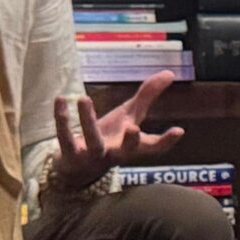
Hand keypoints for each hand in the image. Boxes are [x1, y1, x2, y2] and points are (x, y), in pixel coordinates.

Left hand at [49, 74, 185, 192]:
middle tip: (133, 127)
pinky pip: (64, 137)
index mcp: (132, 148)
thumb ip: (147, 96)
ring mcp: (92, 156)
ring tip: (84, 98)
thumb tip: (170, 73)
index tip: (178, 131)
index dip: (167, 142)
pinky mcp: (70, 155)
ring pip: (92, 140)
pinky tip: (61, 99)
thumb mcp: (129, 116)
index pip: (154, 148)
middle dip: (130, 141)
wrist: (77, 167)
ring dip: (87, 120)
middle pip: (126, 151)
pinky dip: (61, 118)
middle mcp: (115, 154)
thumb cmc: (110, 137)